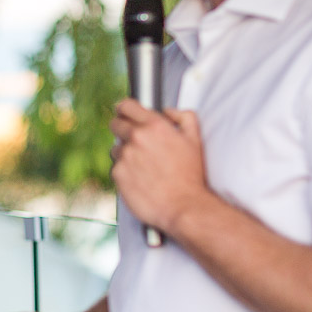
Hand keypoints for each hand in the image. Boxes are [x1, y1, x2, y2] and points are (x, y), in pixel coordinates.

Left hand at [110, 99, 211, 234]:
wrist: (183, 205)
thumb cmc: (191, 175)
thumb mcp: (195, 140)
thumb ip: (184, 117)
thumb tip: (168, 111)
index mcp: (155, 125)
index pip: (126, 106)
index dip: (125, 109)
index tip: (125, 113)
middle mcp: (136, 137)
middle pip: (115, 124)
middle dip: (123, 129)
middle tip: (134, 141)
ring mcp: (125, 155)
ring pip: (116, 148)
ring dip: (125, 153)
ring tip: (144, 166)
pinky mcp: (117, 173)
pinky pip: (116, 167)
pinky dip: (124, 171)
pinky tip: (140, 178)